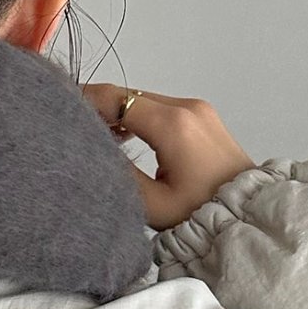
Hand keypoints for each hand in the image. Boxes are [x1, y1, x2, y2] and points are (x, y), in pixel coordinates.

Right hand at [80, 84, 257, 229]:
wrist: (248, 214)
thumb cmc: (198, 213)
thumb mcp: (150, 202)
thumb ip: (116, 171)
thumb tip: (90, 148)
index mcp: (172, 124)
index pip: (116, 99)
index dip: (84, 101)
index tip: (59, 111)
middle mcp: (186, 106)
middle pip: (129, 95)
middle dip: (98, 107)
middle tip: (72, 126)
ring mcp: (197, 108)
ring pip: (143, 99)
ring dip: (118, 112)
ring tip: (95, 135)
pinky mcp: (203, 115)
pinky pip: (160, 107)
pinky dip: (138, 116)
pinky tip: (124, 136)